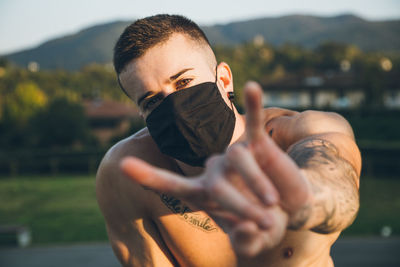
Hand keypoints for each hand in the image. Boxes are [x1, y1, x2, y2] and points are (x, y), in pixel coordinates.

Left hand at [120, 81, 311, 255]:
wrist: (288, 209)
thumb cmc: (262, 226)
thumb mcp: (254, 241)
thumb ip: (246, 243)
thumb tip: (244, 231)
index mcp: (203, 193)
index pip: (169, 182)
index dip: (148, 175)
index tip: (123, 164)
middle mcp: (214, 170)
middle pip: (216, 183)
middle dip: (241, 207)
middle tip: (264, 224)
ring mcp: (234, 155)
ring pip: (239, 158)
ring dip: (259, 184)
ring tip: (273, 207)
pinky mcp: (258, 144)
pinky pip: (253, 122)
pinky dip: (253, 106)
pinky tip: (253, 87)